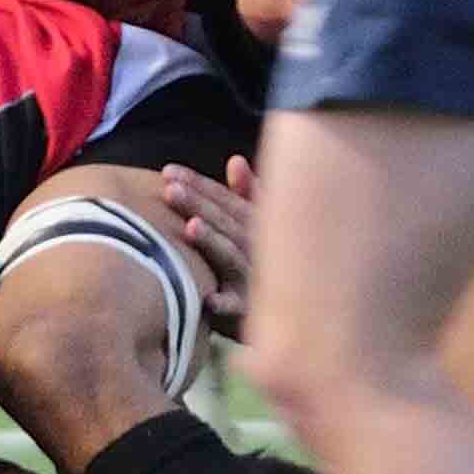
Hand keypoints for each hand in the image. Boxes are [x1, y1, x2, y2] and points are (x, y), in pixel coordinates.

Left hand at [160, 153, 255, 334]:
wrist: (306, 308)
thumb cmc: (272, 262)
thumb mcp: (262, 225)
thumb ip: (249, 194)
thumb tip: (235, 161)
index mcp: (256, 225)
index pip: (225, 200)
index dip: (199, 185)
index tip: (168, 172)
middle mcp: (258, 247)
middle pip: (226, 223)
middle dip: (199, 204)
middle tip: (171, 190)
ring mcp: (256, 279)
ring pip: (233, 257)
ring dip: (214, 242)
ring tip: (191, 227)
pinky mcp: (253, 313)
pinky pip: (239, 308)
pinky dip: (225, 304)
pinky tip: (208, 299)